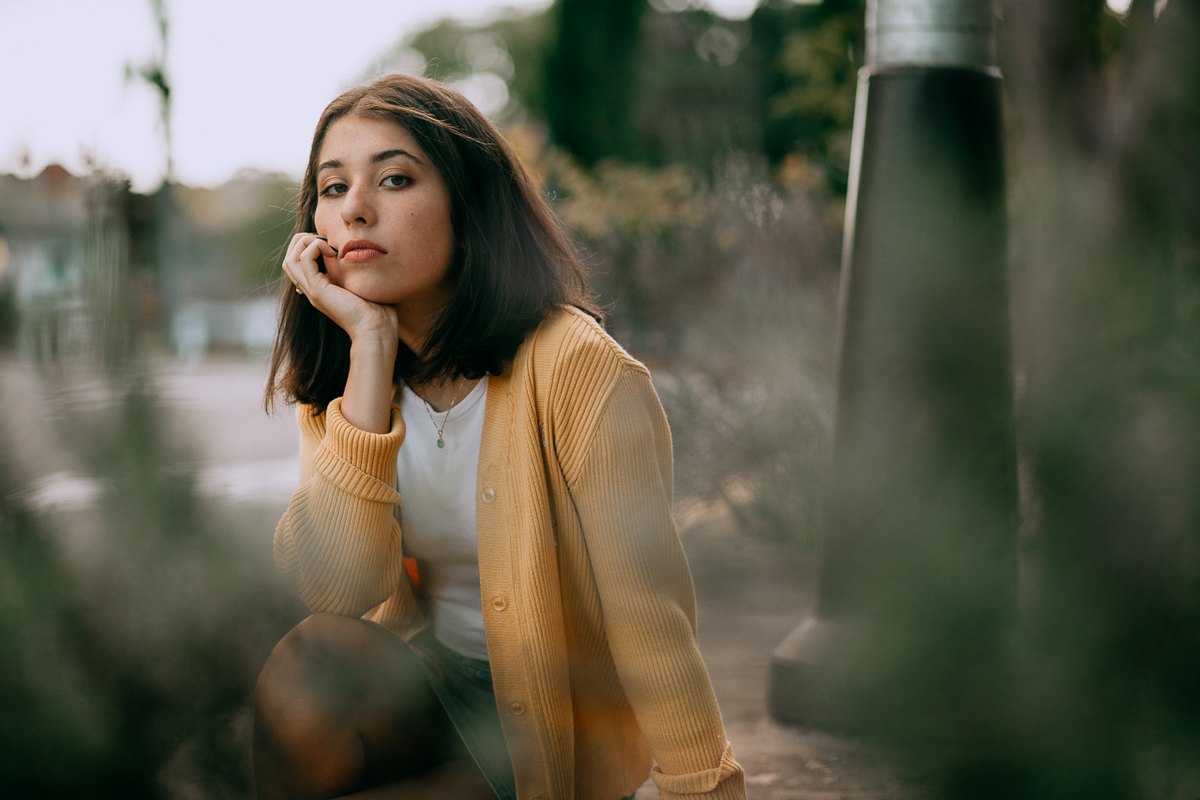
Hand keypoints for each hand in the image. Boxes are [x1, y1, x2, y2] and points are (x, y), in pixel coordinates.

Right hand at [281, 233, 399, 349]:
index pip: (298, 263)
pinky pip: (304, 259)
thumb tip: (357, 253)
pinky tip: (333, 252)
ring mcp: (312, 291)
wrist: (376, 329)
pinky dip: (315, 247)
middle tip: (326, 241)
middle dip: (303, 241)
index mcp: (320, 288)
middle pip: (289, 259)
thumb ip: (353, 270)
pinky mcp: (318, 290)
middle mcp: (311, 289)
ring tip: (327, 245)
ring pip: (290, 259)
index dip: (309, 246)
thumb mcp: (361, 284)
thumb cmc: (377, 309)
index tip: (332, 244)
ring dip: (305, 243)